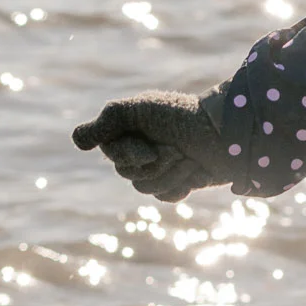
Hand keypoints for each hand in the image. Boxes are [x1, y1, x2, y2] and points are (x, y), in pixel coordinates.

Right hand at [72, 90, 232, 201]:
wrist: (227, 133)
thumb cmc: (183, 116)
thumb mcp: (140, 109)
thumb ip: (107, 121)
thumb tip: (78, 141)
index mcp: (131, 128)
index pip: (109, 150)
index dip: (127, 152)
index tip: (149, 146)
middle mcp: (142, 146)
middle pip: (126, 172)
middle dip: (155, 162)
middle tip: (176, 147)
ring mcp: (161, 166)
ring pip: (146, 187)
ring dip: (172, 172)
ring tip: (190, 157)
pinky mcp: (180, 181)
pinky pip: (166, 196)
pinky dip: (181, 184)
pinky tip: (196, 171)